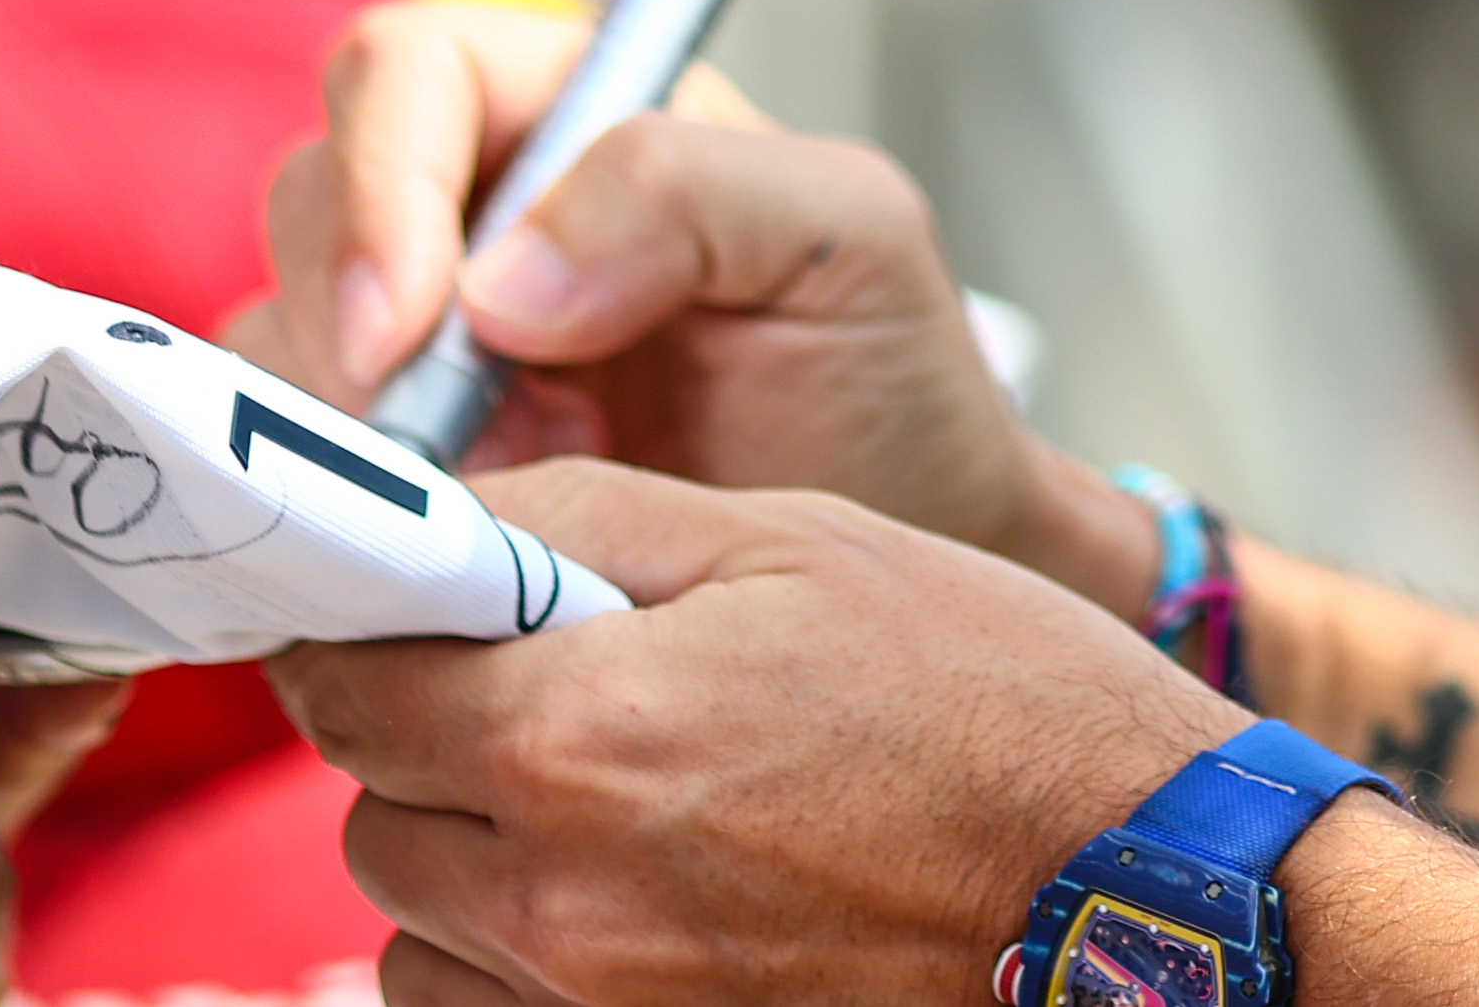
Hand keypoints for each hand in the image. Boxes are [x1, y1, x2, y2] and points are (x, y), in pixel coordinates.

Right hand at [233, 5, 1137, 602]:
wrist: (895, 553)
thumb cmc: (880, 375)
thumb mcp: (842, 238)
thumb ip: (687, 191)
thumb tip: (501, 283)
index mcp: (566, 103)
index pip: (404, 72)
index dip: (378, 182)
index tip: (409, 328)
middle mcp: (468, 205)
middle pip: (308, 199)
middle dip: (339, 325)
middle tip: (428, 452)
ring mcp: (419, 341)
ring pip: (277, 340)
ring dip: (339, 434)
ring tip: (485, 507)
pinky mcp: (396, 467)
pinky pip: (292, 466)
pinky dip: (339, 513)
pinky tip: (449, 554)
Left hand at [281, 465, 1222, 1006]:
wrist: (1136, 887)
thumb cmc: (988, 698)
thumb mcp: (788, 541)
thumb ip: (582, 520)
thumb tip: (438, 517)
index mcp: (580, 733)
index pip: (342, 687)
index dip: (360, 631)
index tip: (396, 611)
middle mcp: (563, 901)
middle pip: (372, 819)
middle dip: (428, 752)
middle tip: (544, 698)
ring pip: (422, 943)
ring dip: (473, 873)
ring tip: (609, 811)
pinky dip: (527, 968)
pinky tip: (639, 905)